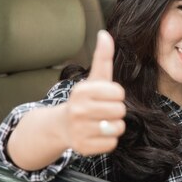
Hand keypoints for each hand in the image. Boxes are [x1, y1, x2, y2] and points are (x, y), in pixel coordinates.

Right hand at [61, 30, 125, 155]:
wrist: (62, 126)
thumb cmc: (85, 99)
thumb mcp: (94, 78)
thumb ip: (102, 57)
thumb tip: (105, 33)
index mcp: (82, 91)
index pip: (119, 93)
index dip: (115, 95)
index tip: (104, 96)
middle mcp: (77, 110)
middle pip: (120, 111)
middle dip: (115, 111)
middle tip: (101, 111)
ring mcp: (79, 130)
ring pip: (117, 128)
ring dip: (113, 126)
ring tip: (100, 122)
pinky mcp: (82, 148)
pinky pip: (112, 144)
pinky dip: (108, 140)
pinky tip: (96, 135)